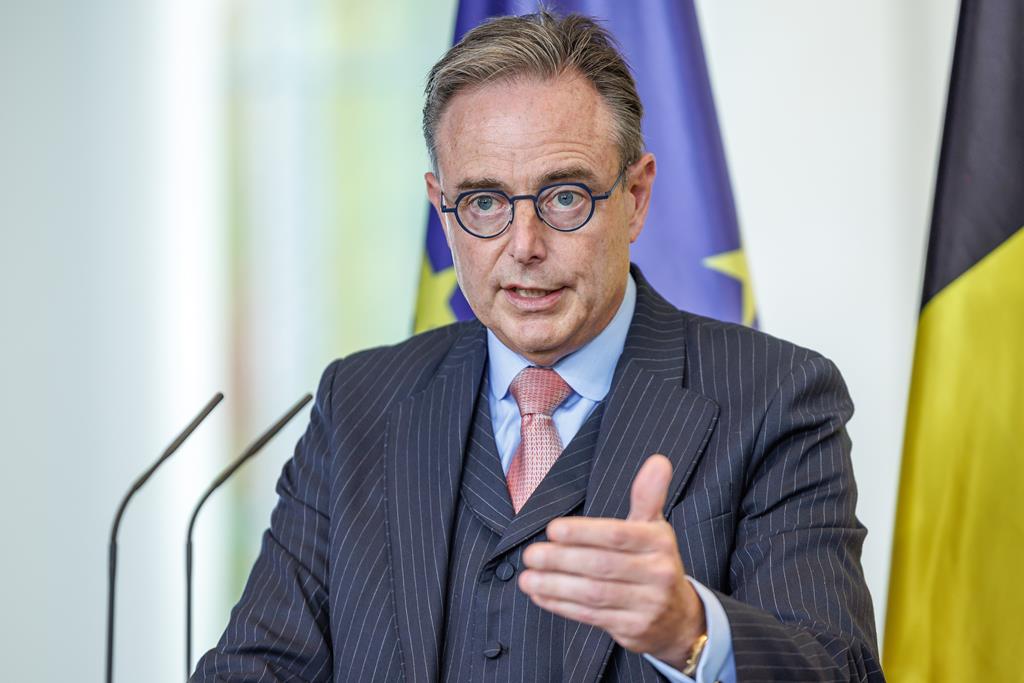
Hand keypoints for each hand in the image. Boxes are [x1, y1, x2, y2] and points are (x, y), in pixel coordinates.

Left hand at [518, 454, 705, 669]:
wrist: (679, 619)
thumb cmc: (655, 563)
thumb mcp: (655, 528)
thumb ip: (648, 496)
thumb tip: (657, 460)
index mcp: (658, 543)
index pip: (617, 536)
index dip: (583, 533)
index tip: (553, 529)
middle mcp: (657, 574)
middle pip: (602, 566)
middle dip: (562, 560)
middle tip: (531, 554)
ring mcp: (646, 605)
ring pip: (594, 594)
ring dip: (555, 585)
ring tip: (527, 576)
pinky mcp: (633, 630)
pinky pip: (592, 617)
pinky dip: (562, 606)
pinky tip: (540, 594)